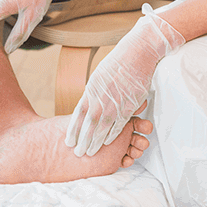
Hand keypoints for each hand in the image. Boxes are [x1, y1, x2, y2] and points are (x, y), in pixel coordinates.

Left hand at [65, 3, 184, 155]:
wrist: (137, 52)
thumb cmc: (118, 62)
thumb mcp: (99, 75)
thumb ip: (93, 91)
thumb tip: (87, 102)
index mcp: (91, 89)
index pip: (78, 114)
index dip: (73, 129)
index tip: (68, 141)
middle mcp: (101, 97)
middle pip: (88, 124)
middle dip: (82, 140)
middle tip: (77, 153)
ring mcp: (115, 101)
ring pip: (102, 127)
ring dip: (96, 142)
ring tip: (90, 153)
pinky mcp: (130, 104)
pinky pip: (120, 123)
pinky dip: (113, 134)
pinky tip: (108, 143)